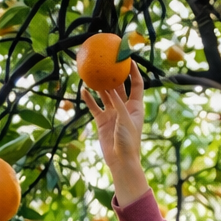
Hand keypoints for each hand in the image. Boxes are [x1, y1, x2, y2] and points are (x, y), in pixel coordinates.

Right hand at [81, 60, 149, 206]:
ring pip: (105, 95)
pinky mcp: (102, 121)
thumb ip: (119, 103)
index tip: (128, 60)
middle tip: (107, 62)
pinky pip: (94, 107)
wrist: (120, 161)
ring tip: (93, 74)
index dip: (134, 72)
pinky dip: (89, 99)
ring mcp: (112, 113)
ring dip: (100, 85)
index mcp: (135, 106)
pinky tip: (83, 90)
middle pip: (119, 87)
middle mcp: (124, 107)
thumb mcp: (126, 120)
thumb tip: (111, 87)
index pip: (136, 84)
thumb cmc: (129, 141)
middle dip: (114, 75)